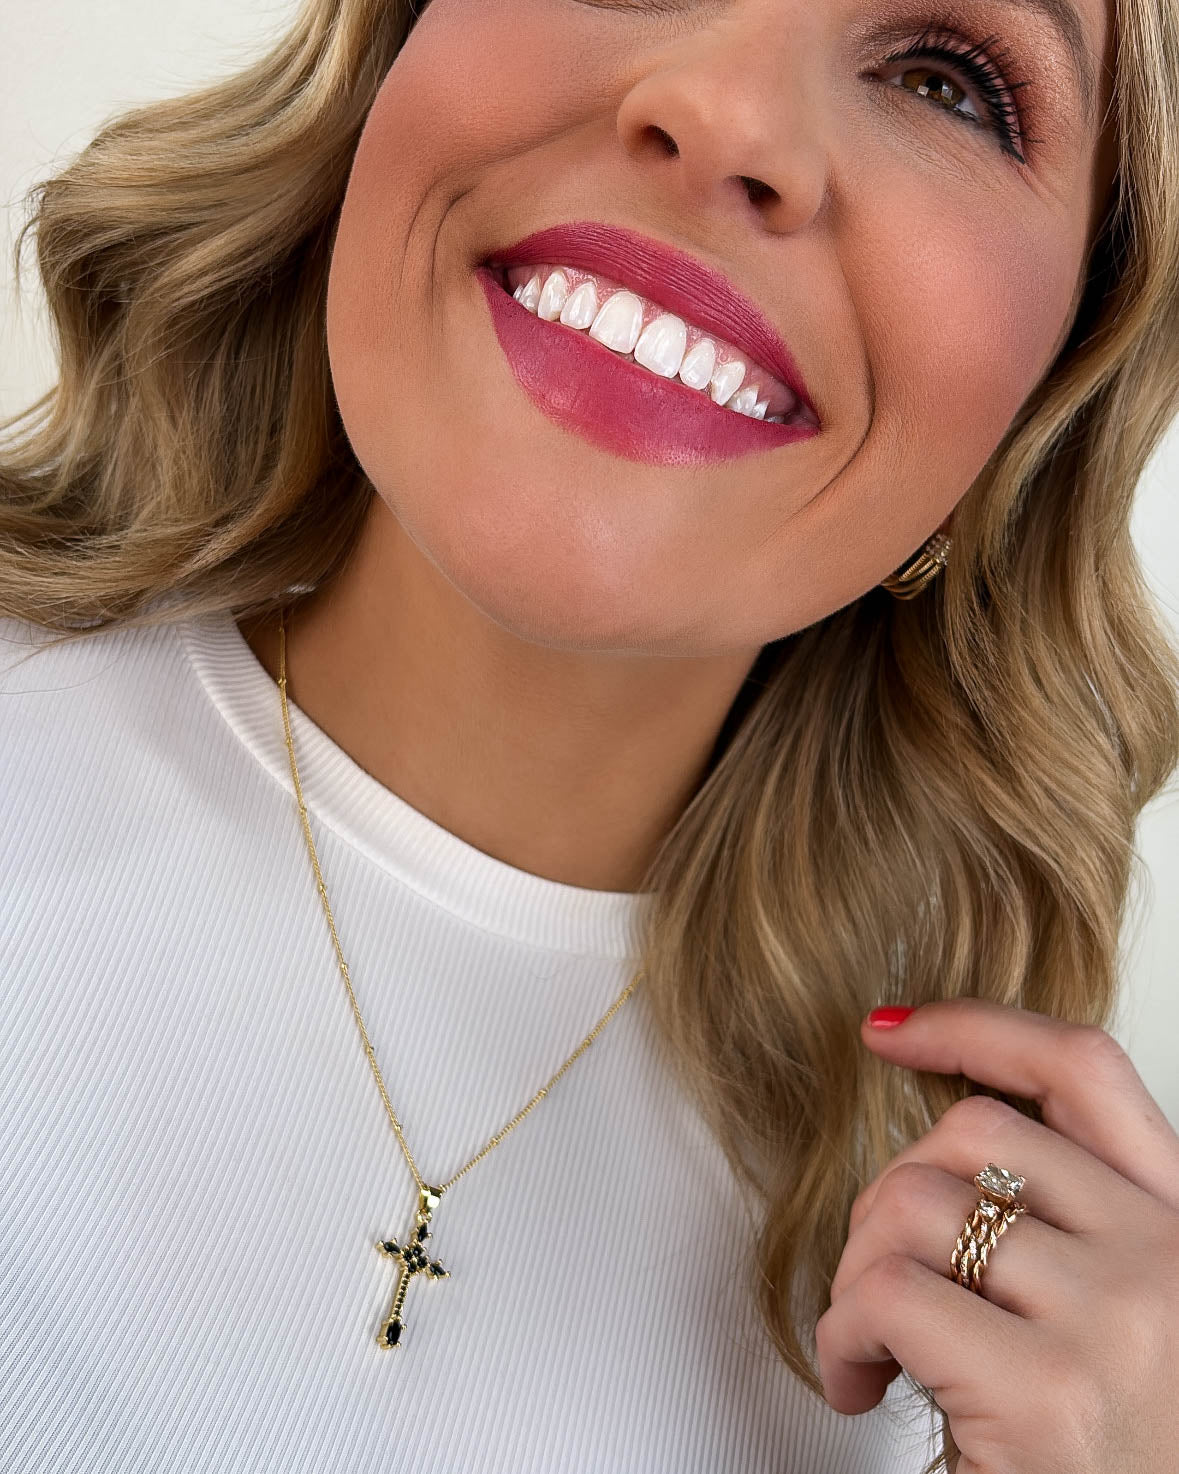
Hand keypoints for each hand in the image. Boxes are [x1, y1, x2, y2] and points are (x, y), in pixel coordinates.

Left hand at [815, 998, 1178, 1473]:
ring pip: (913, 1203)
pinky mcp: (1050, 1394)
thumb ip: (1062, 1226)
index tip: (891, 1032)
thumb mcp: (1117, 1317)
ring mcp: (1116, 1322)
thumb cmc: (1113, 1454)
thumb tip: (934, 1154)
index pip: (1083, 1069)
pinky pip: (885, 1295)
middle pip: (970, 1132)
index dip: (977, 1027)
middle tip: (881, 1275)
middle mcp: (1167, 1262)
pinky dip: (841, 1334)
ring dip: (857, 1270)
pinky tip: (859, 1381)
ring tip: (870, 1340)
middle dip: (890, 1191)